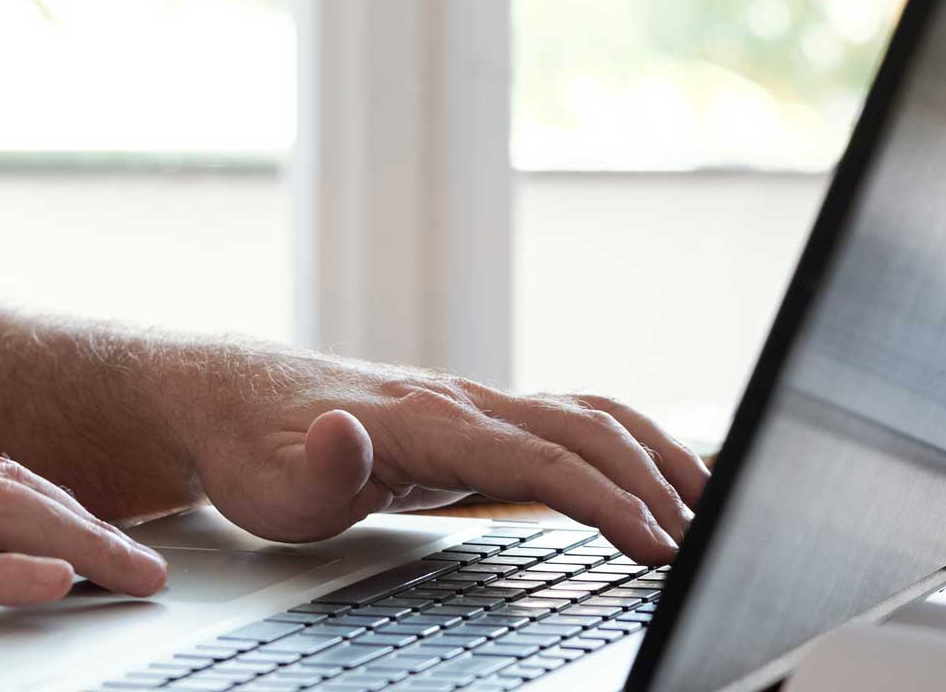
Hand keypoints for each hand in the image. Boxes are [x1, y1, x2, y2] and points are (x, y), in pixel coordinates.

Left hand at [177, 352, 708, 565]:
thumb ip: (317, 469)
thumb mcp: (268, 481)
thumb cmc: (255, 448)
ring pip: (589, 415)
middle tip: (710, 547)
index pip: (539, 457)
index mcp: (426, 420)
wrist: (231, 398)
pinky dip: (627, 443)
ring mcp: (473, 405)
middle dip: (657, 483)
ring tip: (714, 508)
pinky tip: (655, 476)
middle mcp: (462, 401)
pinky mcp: (475, 419)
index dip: (604, 500)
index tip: (656, 542)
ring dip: (657, 454)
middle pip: (585, 430)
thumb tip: (347, 434)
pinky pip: (570, 421)